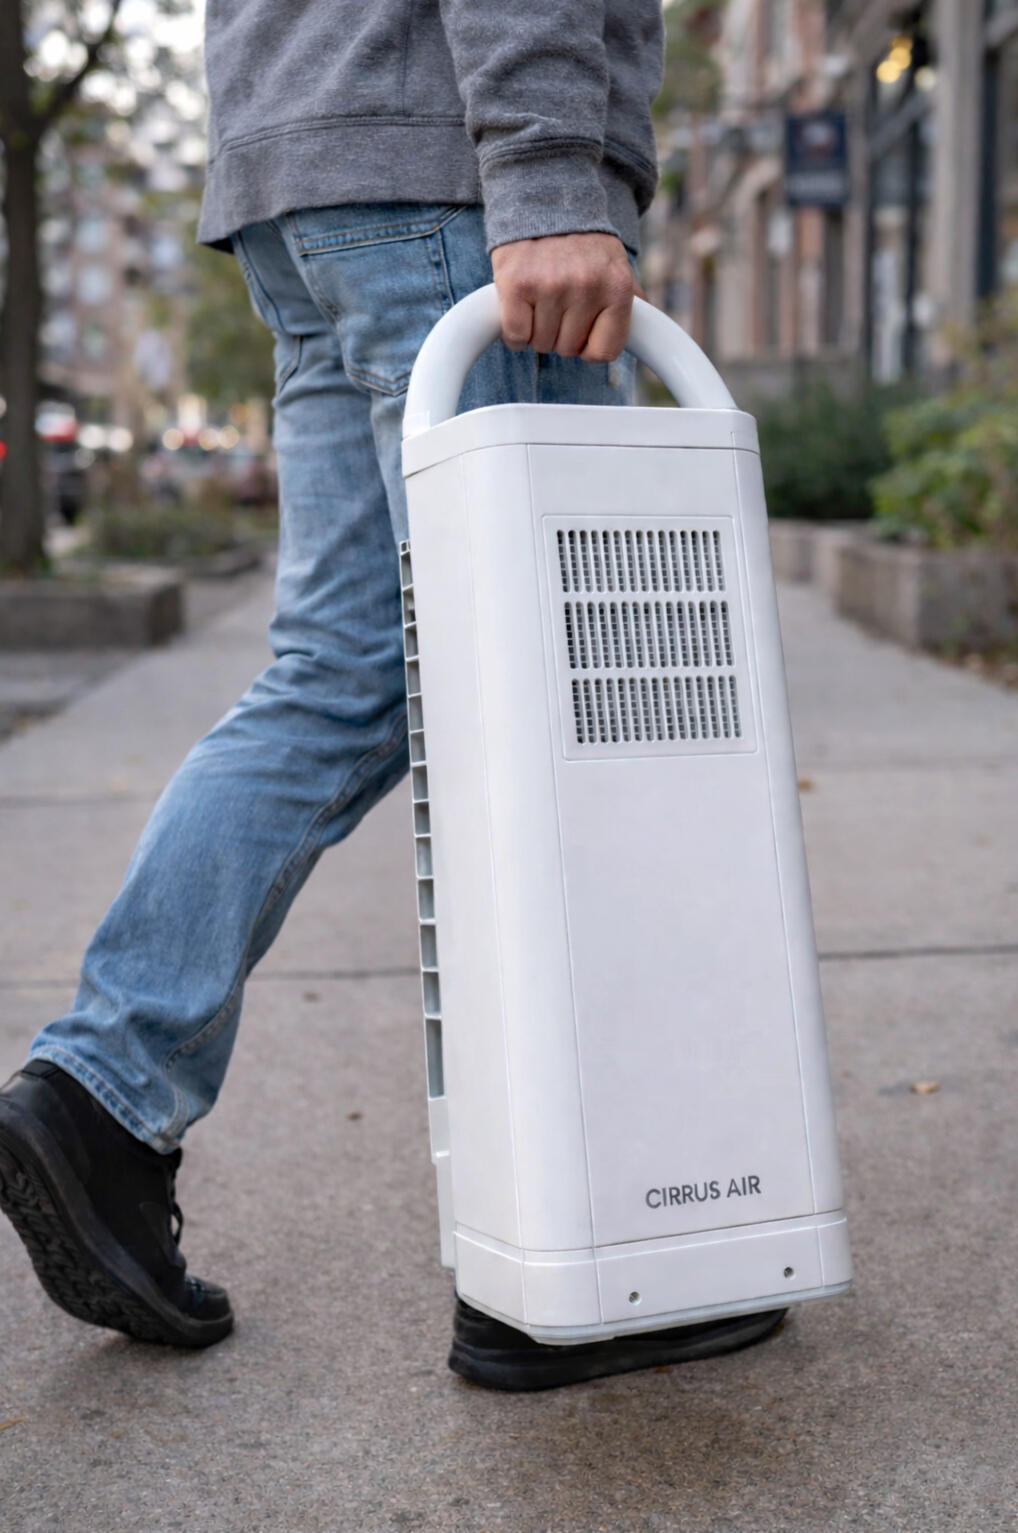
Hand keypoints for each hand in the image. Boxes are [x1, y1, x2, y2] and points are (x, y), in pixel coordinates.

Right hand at [490, 232, 641, 363]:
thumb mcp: (616, 266)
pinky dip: (514, 331)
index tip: (582, 329)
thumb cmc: (582, 244)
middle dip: (560, 333)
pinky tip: (519, 309)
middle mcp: (586, 286)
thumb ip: (630, 301)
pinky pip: (515, 336)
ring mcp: (550, 285)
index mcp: (617, 287)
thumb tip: (647, 334)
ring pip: (540, 344)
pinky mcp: (516, 284)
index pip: (604, 352)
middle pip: (568, 350)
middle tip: (557, 303)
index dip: (589, 345)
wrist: (546, 199)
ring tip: (540, 299)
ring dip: (536, 330)